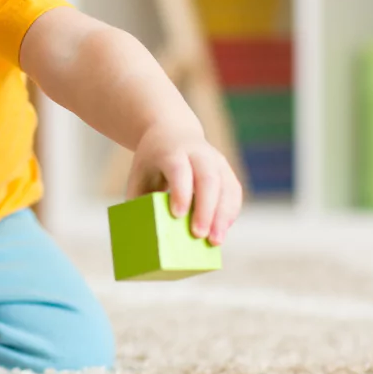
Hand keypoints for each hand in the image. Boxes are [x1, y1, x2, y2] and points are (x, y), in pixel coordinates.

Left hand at [125, 124, 242, 245]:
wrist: (171, 132)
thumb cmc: (151, 162)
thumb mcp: (139, 174)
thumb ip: (139, 199)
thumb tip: (141, 233)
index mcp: (171, 151)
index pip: (179, 169)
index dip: (181, 191)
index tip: (177, 215)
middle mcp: (198, 153)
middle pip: (208, 178)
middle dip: (205, 208)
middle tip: (199, 235)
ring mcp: (216, 160)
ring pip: (225, 186)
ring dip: (222, 216)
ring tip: (215, 241)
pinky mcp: (227, 170)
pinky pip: (234, 192)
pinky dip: (230, 213)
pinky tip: (222, 230)